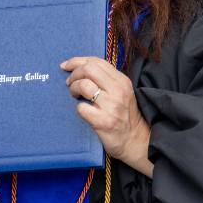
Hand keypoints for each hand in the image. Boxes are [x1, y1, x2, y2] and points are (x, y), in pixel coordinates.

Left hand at [61, 56, 153, 177]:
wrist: (135, 141)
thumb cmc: (125, 115)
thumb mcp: (121, 92)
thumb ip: (106, 80)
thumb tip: (80, 68)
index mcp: (122, 81)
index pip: (97, 62)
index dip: (78, 61)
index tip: (66, 65)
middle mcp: (118, 91)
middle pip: (89, 69)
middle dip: (74, 73)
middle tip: (69, 82)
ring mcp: (111, 106)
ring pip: (83, 85)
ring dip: (73, 88)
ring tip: (75, 95)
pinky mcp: (103, 121)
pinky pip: (82, 108)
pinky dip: (79, 108)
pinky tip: (84, 111)